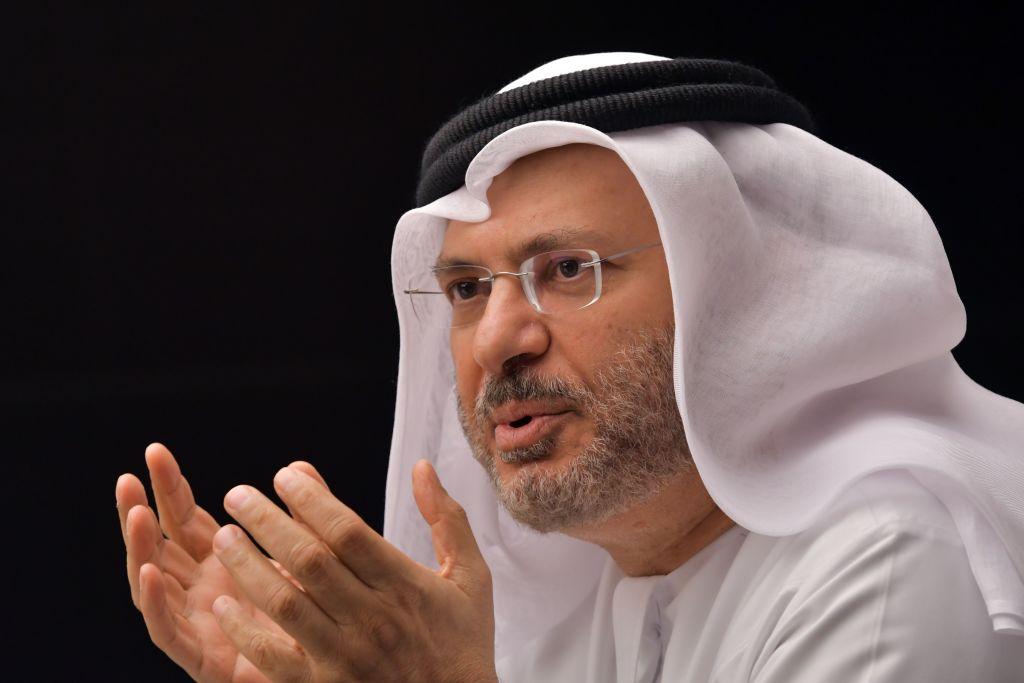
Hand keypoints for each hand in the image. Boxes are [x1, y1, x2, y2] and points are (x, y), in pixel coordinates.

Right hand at [116, 443, 331, 681]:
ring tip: (136, 516)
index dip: (169, 486)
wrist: (335, 670)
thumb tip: (298, 465)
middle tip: (128, 479)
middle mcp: (200, 589)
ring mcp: (196, 622)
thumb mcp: (308, 555)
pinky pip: (168, 632)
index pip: (184, 517)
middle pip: (158, 546)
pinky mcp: (202, 659)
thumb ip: (302, 515)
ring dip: (139, 550)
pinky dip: (154, 603)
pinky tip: (148, 573)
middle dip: (140, 512)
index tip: (156, 452)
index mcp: (219, 561)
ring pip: (153, 585)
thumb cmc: (318, 611)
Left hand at [210, 459, 496, 681]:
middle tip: (237, 494)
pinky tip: (222, 604)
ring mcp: (345, 658)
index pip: (348, 532)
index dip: (312, 499)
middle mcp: (373, 620)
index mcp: (405, 587)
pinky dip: (243, 631)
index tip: (285, 474)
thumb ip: (448, 520)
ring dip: (248, 567)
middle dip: (267, 522)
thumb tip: (423, 467)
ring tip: (223, 537)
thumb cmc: (461, 643)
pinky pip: (273, 658)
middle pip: (309, 560)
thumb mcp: (471, 578)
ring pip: (285, 603)